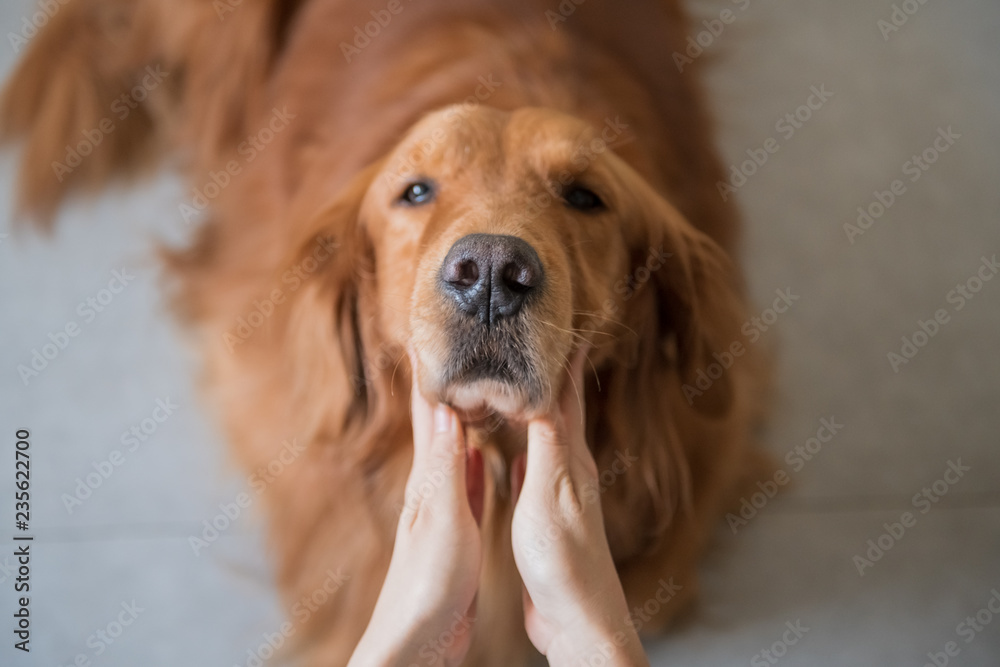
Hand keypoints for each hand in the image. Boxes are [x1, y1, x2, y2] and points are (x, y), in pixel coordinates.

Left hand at [349, 363, 484, 666]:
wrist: (415, 641)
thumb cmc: (427, 583)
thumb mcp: (442, 517)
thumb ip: (445, 462)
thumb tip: (442, 402)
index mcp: (431, 477)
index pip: (430, 409)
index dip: (431, 368)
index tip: (435, 325)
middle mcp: (434, 484)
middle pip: (443, 420)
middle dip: (450, 380)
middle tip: (463, 341)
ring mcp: (445, 507)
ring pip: (456, 446)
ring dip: (465, 413)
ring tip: (478, 382)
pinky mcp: (456, 530)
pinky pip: (470, 480)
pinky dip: (477, 457)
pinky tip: (485, 453)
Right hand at [511, 347, 648, 666]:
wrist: (578, 617)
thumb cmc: (563, 560)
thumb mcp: (548, 496)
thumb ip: (545, 444)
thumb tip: (543, 389)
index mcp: (569, 458)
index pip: (566, 393)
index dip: (565, 355)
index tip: (567, 317)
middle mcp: (568, 467)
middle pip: (558, 406)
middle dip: (550, 370)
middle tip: (537, 336)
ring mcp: (559, 490)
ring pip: (546, 432)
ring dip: (536, 403)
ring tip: (522, 377)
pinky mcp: (546, 514)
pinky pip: (534, 462)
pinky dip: (524, 441)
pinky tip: (515, 443)